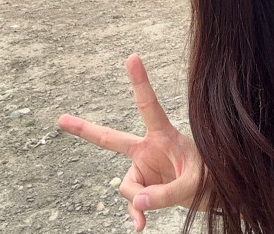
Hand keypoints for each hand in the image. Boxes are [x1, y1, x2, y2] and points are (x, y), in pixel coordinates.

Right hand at [58, 54, 201, 231]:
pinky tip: (141, 225)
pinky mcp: (144, 186)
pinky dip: (136, 213)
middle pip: (111, 139)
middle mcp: (149, 149)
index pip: (149, 106)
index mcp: (164, 135)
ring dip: (141, 198)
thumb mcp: (193, 184)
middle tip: (60, 118)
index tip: (132, 57)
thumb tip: (136, 203)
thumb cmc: (209, 177)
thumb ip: (164, 195)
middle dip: (85, 130)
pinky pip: (132, 202)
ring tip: (163, 200)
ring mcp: (144, 169)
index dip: (140, 82)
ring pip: (127, 185)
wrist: (213, 193)